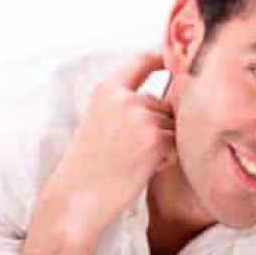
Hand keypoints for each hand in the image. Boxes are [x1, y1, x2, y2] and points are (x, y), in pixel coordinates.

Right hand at [38, 52, 174, 241]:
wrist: (77, 197)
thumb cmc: (89, 165)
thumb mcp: (100, 120)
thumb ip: (128, 103)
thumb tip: (170, 97)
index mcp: (108, 89)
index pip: (143, 60)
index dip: (164, 57)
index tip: (175, 60)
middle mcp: (126, 98)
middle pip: (165, 104)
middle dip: (158, 126)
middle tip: (129, 150)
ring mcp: (143, 118)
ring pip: (173, 127)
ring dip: (163, 145)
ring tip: (133, 159)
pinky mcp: (157, 141)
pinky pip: (178, 146)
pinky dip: (166, 160)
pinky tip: (142, 169)